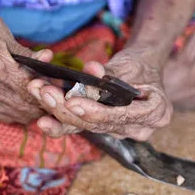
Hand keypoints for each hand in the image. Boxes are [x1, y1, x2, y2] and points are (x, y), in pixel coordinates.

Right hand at [0, 5, 52, 122]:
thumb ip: (22, 49)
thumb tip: (47, 60)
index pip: (34, 87)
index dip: (51, 89)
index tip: (60, 84)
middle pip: (29, 106)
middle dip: (46, 102)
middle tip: (54, 92)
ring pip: (17, 115)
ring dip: (32, 108)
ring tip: (38, 95)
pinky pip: (2, 115)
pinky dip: (15, 109)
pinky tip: (18, 96)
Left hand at [27, 48, 172, 140]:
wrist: (143, 71)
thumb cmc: (141, 65)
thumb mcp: (132, 63)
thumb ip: (111, 71)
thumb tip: (91, 70)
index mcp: (156, 113)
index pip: (120, 116)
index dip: (94, 111)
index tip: (72, 102)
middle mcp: (138, 129)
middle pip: (97, 124)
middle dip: (67, 110)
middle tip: (44, 92)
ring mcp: (119, 131)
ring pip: (85, 127)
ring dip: (57, 113)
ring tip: (38, 95)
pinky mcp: (102, 128)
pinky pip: (79, 127)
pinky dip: (59, 121)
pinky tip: (42, 121)